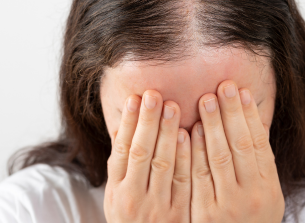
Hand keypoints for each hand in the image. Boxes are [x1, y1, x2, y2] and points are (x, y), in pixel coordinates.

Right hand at [104, 90, 190, 222]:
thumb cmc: (135, 220)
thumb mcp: (119, 197)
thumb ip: (122, 166)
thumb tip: (124, 127)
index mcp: (117, 192)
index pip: (121, 151)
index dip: (129, 124)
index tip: (135, 98)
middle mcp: (133, 199)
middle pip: (141, 153)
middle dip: (147, 121)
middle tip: (154, 94)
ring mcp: (157, 207)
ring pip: (162, 164)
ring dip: (167, 133)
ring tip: (172, 106)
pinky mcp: (179, 214)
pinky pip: (183, 182)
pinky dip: (185, 156)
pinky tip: (188, 134)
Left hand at [190, 80, 284, 222]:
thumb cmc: (247, 221)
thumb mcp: (262, 196)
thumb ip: (257, 165)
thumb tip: (249, 123)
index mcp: (269, 189)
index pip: (258, 144)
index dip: (249, 116)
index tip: (241, 91)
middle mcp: (252, 196)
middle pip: (240, 146)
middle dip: (230, 113)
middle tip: (222, 86)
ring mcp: (227, 206)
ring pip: (218, 158)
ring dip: (212, 126)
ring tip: (205, 100)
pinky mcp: (204, 214)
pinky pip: (197, 177)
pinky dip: (193, 152)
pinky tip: (189, 131)